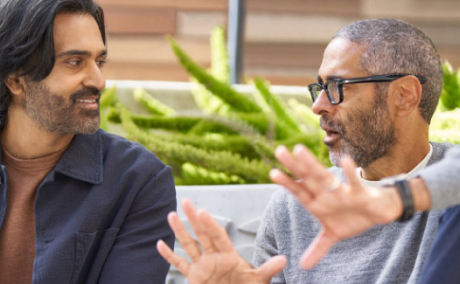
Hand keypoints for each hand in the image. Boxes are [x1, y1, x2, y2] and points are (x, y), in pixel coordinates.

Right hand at [157, 199, 286, 283]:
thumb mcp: (258, 281)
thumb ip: (268, 270)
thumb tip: (284, 260)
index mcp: (229, 256)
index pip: (218, 236)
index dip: (210, 225)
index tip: (203, 212)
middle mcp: (214, 257)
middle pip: (202, 235)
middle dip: (194, 219)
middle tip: (186, 201)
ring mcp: (203, 267)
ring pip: (189, 245)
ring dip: (180, 231)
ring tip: (171, 215)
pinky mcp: (194, 278)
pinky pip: (179, 265)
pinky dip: (169, 256)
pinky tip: (160, 244)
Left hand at [269, 144, 401, 268]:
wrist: (378, 212)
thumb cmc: (351, 218)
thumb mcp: (333, 236)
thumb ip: (318, 248)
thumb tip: (304, 266)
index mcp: (318, 203)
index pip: (299, 191)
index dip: (287, 183)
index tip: (272, 172)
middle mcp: (326, 194)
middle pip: (307, 178)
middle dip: (293, 166)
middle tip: (279, 151)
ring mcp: (341, 192)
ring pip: (324, 177)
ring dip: (312, 164)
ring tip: (299, 150)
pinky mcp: (359, 193)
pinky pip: (354, 183)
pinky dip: (350, 174)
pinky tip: (345, 161)